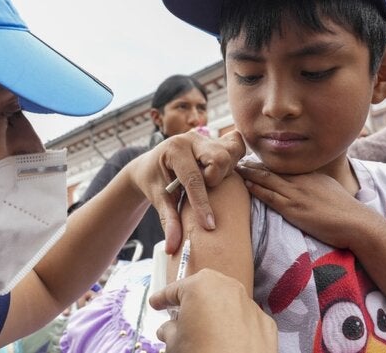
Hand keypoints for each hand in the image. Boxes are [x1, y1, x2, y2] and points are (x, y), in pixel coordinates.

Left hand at [130, 130, 244, 253]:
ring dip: (224, 171)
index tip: (209, 226)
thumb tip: (174, 248)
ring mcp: (206, 137)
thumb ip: (168, 221)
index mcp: (174, 148)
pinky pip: (235, 146)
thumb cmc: (153, 181)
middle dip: (214, 179)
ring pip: (230, 152)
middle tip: (203, 189)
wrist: (150, 166)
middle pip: (219, 158)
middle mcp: (192, 138)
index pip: (193, 178)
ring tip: (209, 181)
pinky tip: (221, 172)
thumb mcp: (158, 200)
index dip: (202, 204)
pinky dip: (233, 160)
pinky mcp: (216, 140)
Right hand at [149, 269, 277, 352]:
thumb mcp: (174, 344)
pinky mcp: (266, 323)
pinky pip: (245, 319)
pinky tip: (228, 342)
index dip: (162, 298)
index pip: (175, 289)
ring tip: (205, 332)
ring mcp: (250, 304)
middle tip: (180, 317)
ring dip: (216, 313)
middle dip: (192, 302)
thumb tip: (169, 330)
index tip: (156, 303)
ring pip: (227, 302)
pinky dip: (236, 326)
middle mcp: (228, 288)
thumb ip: (169, 330)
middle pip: (204, 289)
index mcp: (201, 286)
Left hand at [236, 162, 382, 249]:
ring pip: (267, 179)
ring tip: (235, 169)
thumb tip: (308, 186)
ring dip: (249, 173)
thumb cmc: (346, 211)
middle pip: (271, 169)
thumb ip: (315, 185)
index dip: (264, 163)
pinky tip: (246, 184)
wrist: (356, 223)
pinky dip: (256, 188)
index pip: (282, 167)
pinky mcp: (293, 208)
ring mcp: (296, 194)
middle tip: (237, 159)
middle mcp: (301, 181)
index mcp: (309, 175)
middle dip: (252, 164)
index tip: (251, 160)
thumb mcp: (329, 190)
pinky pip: (270, 196)